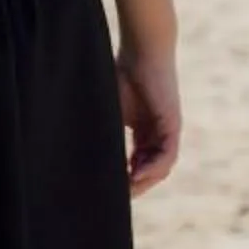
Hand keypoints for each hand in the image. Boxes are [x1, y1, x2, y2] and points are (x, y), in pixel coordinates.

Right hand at [119, 46, 182, 195]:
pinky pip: (167, 155)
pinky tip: (135, 175)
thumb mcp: (111, 110)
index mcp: (145, 130)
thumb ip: (105, 130)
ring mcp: (167, 130)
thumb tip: (76, 152)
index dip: (126, 177)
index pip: (138, 162)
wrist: (141, 49)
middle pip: (151, 169)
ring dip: (144, 181)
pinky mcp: (172, 124)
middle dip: (135, 185)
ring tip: (126, 191)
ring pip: (160, 167)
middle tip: (117, 198)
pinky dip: (153, 168)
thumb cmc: (122, 72)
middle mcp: (159, 133)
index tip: (110, 188)